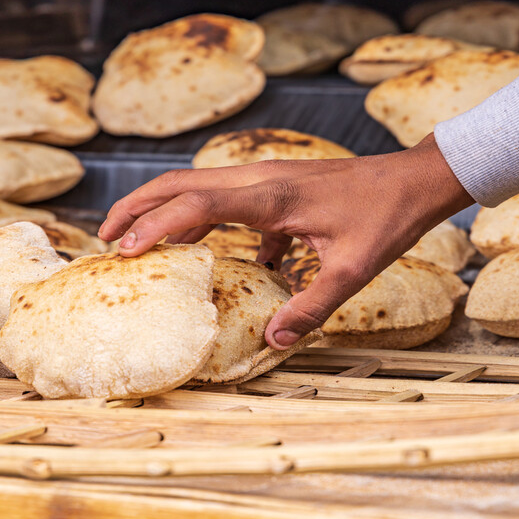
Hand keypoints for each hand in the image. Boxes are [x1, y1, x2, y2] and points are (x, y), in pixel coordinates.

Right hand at [98, 134, 474, 349]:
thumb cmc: (387, 219)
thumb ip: (312, 307)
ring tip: (132, 239)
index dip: (153, 226)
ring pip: (198, 185)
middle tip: (102, 238)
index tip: (121, 251)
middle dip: (137, 207)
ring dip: (162, 207)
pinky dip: (203, 218)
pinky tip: (215, 254)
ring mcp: (266, 178)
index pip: (194, 204)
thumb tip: (273, 340)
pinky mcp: (277, 186)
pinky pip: (226, 199)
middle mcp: (258, 179)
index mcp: (269, 195)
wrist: (416, 180)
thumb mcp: (353, 271)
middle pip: (180, 182)